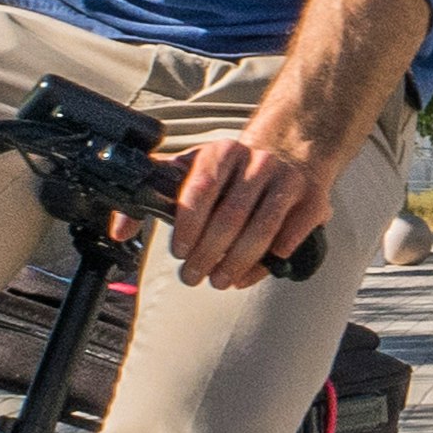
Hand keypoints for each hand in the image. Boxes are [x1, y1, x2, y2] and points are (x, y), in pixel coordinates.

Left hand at [165, 105, 341, 288]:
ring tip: (219, 281)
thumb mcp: (192, 170)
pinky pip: (289, 237)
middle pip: (231, 215)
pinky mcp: (312, 200)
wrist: (291, 151)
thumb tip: (119, 231)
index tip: (179, 251)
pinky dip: (268, 262)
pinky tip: (247, 276)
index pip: (202, 187)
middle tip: (193, 276)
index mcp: (222, 152)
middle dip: (209, 252)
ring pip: (262, 228)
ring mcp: (287, 180)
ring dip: (237, 261)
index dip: (189, 224)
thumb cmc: (232, 172)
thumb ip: (153, 195)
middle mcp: (257, 162)